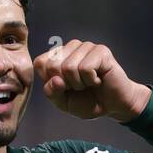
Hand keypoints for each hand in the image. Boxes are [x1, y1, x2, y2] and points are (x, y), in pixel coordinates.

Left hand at [33, 39, 149, 120]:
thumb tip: (56, 80)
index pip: (40, 63)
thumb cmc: (87, 101)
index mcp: (58, 57)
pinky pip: (85, 68)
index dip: (50, 81)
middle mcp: (71, 48)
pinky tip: (97, 80)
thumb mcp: (62, 102)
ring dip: (79, 83)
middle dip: (65, 84)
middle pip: (53, 65)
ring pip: (68, 67)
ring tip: (89, 83)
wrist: (112, 106)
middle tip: (79, 86)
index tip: (64, 88)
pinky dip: (90, 80)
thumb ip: (52, 92)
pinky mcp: (101, 51)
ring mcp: (86, 47)